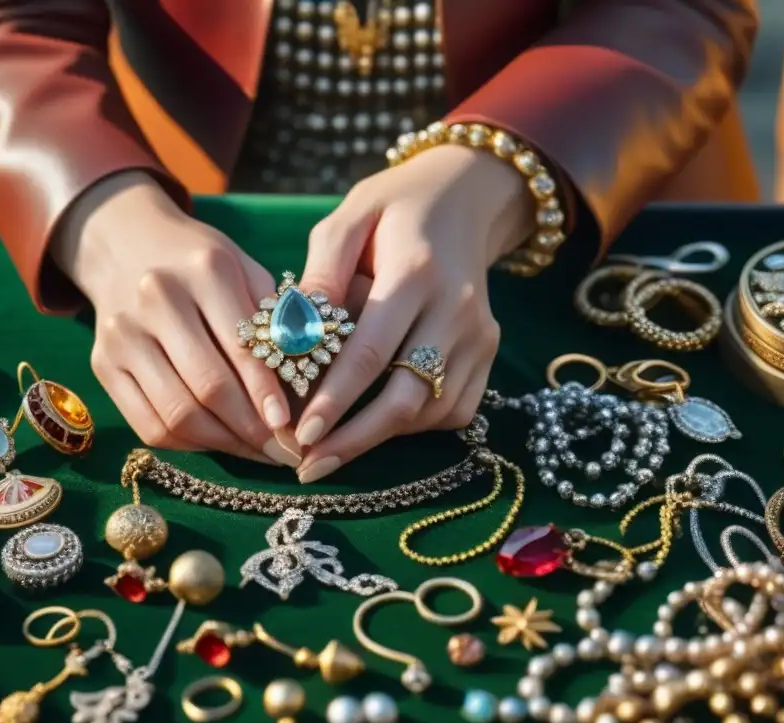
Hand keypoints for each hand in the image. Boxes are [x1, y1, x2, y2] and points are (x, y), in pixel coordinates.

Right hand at [53, 171, 300, 466]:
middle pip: (208, 388)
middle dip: (252, 430)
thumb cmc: (202, 265)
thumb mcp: (247, 271)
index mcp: (205, 270)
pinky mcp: (102, 364)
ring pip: (177, 414)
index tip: (292, 427)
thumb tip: (307, 394)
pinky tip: (219, 443)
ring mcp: (123, 334)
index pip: (241, 349)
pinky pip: (149, 425)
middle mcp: (157, 298)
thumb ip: (278, 323)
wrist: (125, 243)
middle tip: (284, 451)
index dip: (268, 396)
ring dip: (224, 444)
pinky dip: (189, 445)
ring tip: (257, 452)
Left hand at [293, 144, 534, 481]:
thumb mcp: (349, 219)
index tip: (301, 433)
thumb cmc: (393, 209)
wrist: (465, 197)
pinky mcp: (489, 352)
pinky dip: (415, 425)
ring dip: (380, 437)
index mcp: (417, 273)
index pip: (372, 352)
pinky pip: (454, 409)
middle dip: (356, 440)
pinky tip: (378, 422)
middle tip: (309, 465)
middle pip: (407, 398)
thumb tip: (294, 334)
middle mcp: (457, 311)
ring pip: (431, 412)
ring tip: (332, 447)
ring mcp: (481, 336)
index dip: (335, 400)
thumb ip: (322, 273)